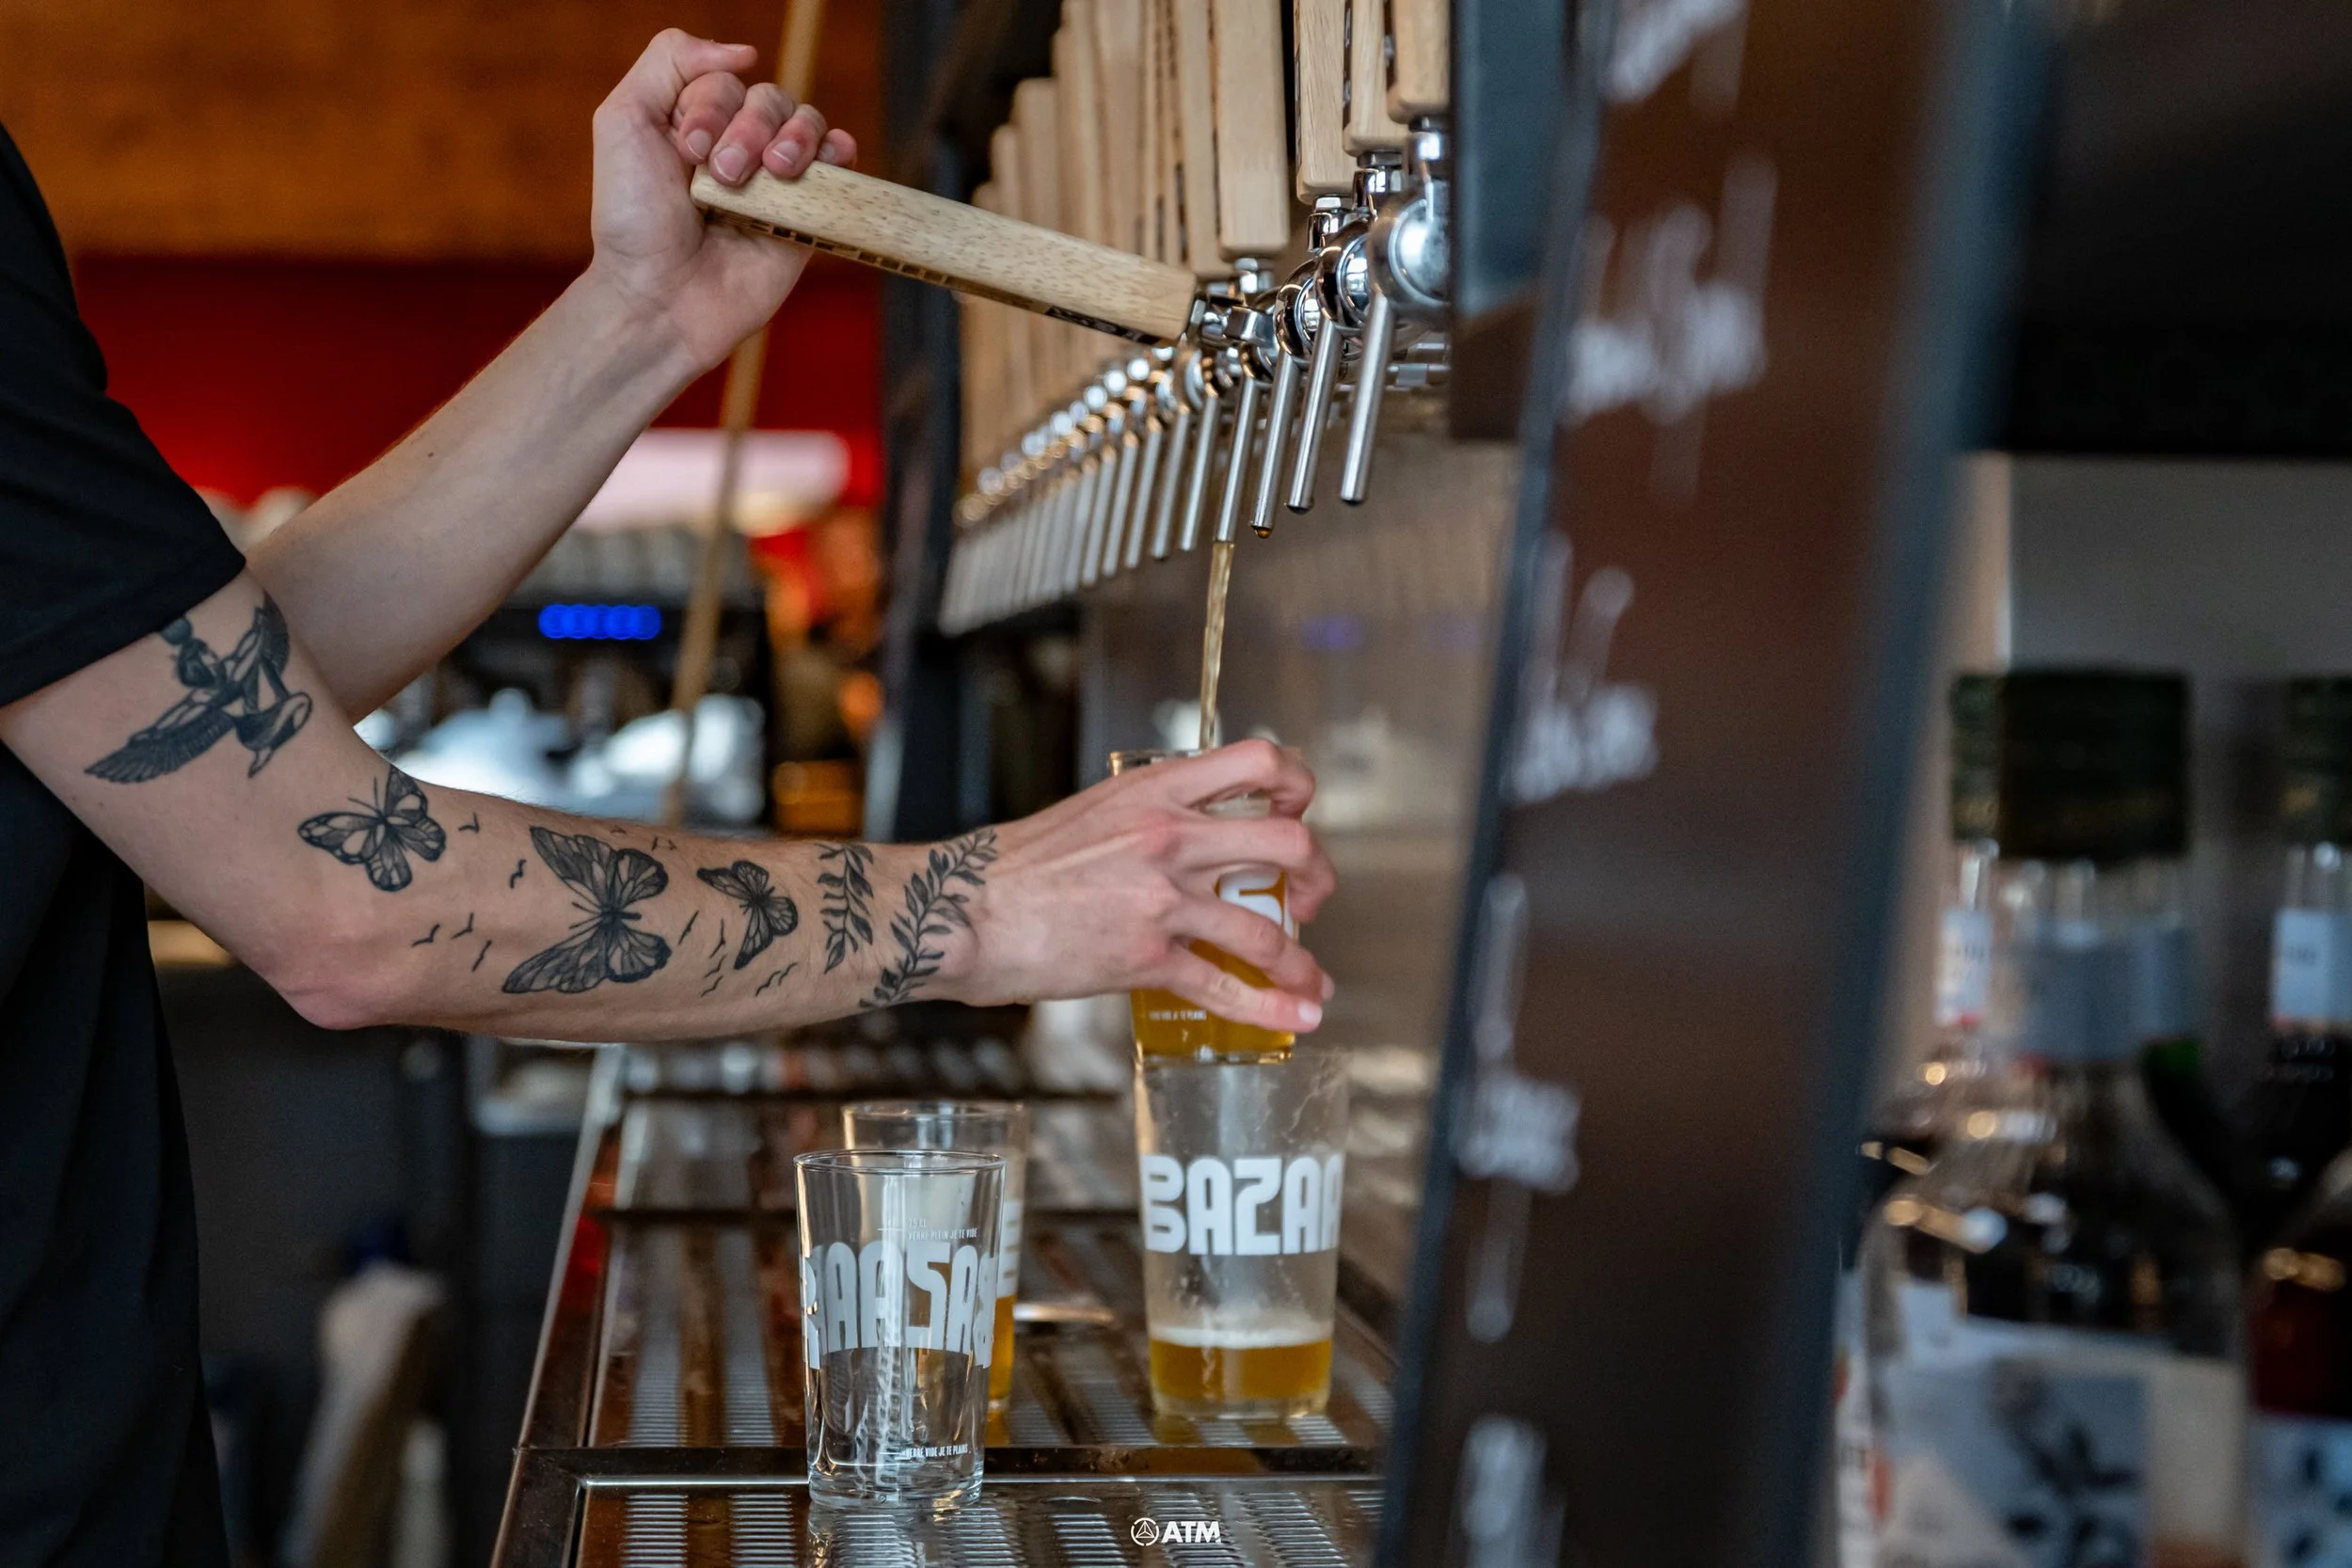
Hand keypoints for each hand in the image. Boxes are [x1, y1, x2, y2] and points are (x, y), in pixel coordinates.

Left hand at [583, 30, 857, 373]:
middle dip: (747, 129)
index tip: (687, 152)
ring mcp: (773, 181)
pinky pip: (839, 166)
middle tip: (723, 174)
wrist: (661, 298)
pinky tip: (823, 162)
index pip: (724, 80)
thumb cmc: (634, 220)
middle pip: (768, 98)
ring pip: (806, 123)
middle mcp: (736, 145)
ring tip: (771, 172)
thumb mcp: (622, 121)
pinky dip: (838, 153)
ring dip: (793, 138)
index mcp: (693, 122)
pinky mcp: (805, 216)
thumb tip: (741, 52)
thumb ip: (667, 63)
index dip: (711, 107)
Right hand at [948, 741, 1337, 1032]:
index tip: (1298, 811)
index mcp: (1155, 791)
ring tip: (1312, 976)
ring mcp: (1161, 898)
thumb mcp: (1093, 812)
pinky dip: (1273, 1005)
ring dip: (1301, 958)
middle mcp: (1169, 837)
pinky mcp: (1146, 957)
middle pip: (1287, 842)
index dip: (1296, 785)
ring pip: (1267, 926)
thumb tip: (1188, 838)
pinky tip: (1296, 1015)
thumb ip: (1148, 817)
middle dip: (1318, 874)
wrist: (963, 911)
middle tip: (1314, 897)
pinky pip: (1226, 984)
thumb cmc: (1015, 867)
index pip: (1257, 761)